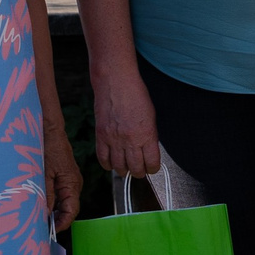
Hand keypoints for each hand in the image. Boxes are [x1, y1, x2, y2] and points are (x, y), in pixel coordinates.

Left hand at [41, 115, 84, 230]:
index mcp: (72, 184)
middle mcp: (73, 184)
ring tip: (36, 217)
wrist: (48, 129)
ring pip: (62, 202)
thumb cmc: (46, 147)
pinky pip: (58, 193)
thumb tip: (45, 215)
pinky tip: (38, 203)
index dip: (61, 224)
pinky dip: (50, 201)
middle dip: (55, 219)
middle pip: (67, 209)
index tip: (48, 231)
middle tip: (38, 227)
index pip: (71, 211)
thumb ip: (45, 195)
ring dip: (51, 210)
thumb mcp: (42, 173)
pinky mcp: (62, 176)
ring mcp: (68, 180)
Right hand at [91, 65, 162, 179]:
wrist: (116, 82)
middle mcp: (131, 140)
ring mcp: (114, 139)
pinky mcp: (101, 136)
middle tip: (139, 170)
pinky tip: (112, 164)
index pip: (152, 163)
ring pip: (119, 167)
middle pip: (136, 169)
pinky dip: (108, 165)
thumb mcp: (151, 116)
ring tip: (126, 168)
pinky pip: (103, 158)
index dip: (153, 169)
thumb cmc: (135, 95)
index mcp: (147, 134)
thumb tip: (147, 152)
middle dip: (139, 173)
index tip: (152, 168)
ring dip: (124, 171)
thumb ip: (149, 136)